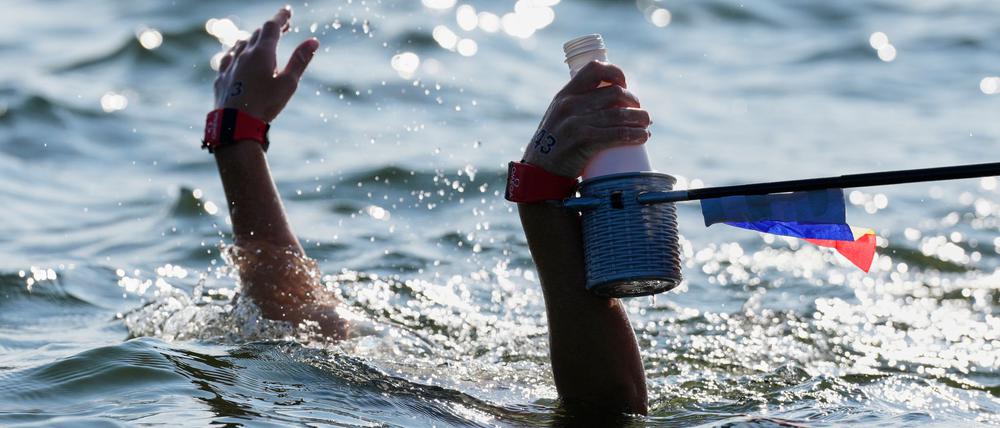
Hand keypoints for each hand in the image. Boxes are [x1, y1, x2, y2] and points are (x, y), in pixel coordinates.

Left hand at [214, 6, 318, 122]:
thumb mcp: (288, 84)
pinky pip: (228, 59)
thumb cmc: (265, 104)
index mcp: (262, 53)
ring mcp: (230, 65)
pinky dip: (236, 53)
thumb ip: (300, 60)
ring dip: (252, 39)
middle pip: (257, 34)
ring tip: (260, 40)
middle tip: (283, 27)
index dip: (281, 17)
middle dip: (271, 28)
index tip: (288, 11)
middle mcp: (244, 55)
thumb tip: (313, 41)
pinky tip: (236, 56)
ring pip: (240, 44)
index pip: (272, 27)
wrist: (235, 124)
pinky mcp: (221, 78)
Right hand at [523, 61, 650, 177]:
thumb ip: (577, 106)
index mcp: (565, 94)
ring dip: (640, 119)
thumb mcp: (559, 117)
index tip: (625, 85)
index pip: (594, 69)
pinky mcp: (583, 141)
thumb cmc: (555, 145)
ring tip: (646, 126)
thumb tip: (609, 102)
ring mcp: (576, 122)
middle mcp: (570, 104)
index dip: (615, 73)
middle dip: (634, 102)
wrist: (540, 172)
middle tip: (640, 114)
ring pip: (619, 114)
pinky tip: (642, 137)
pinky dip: (635, 135)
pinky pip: (616, 134)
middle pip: (614, 93)